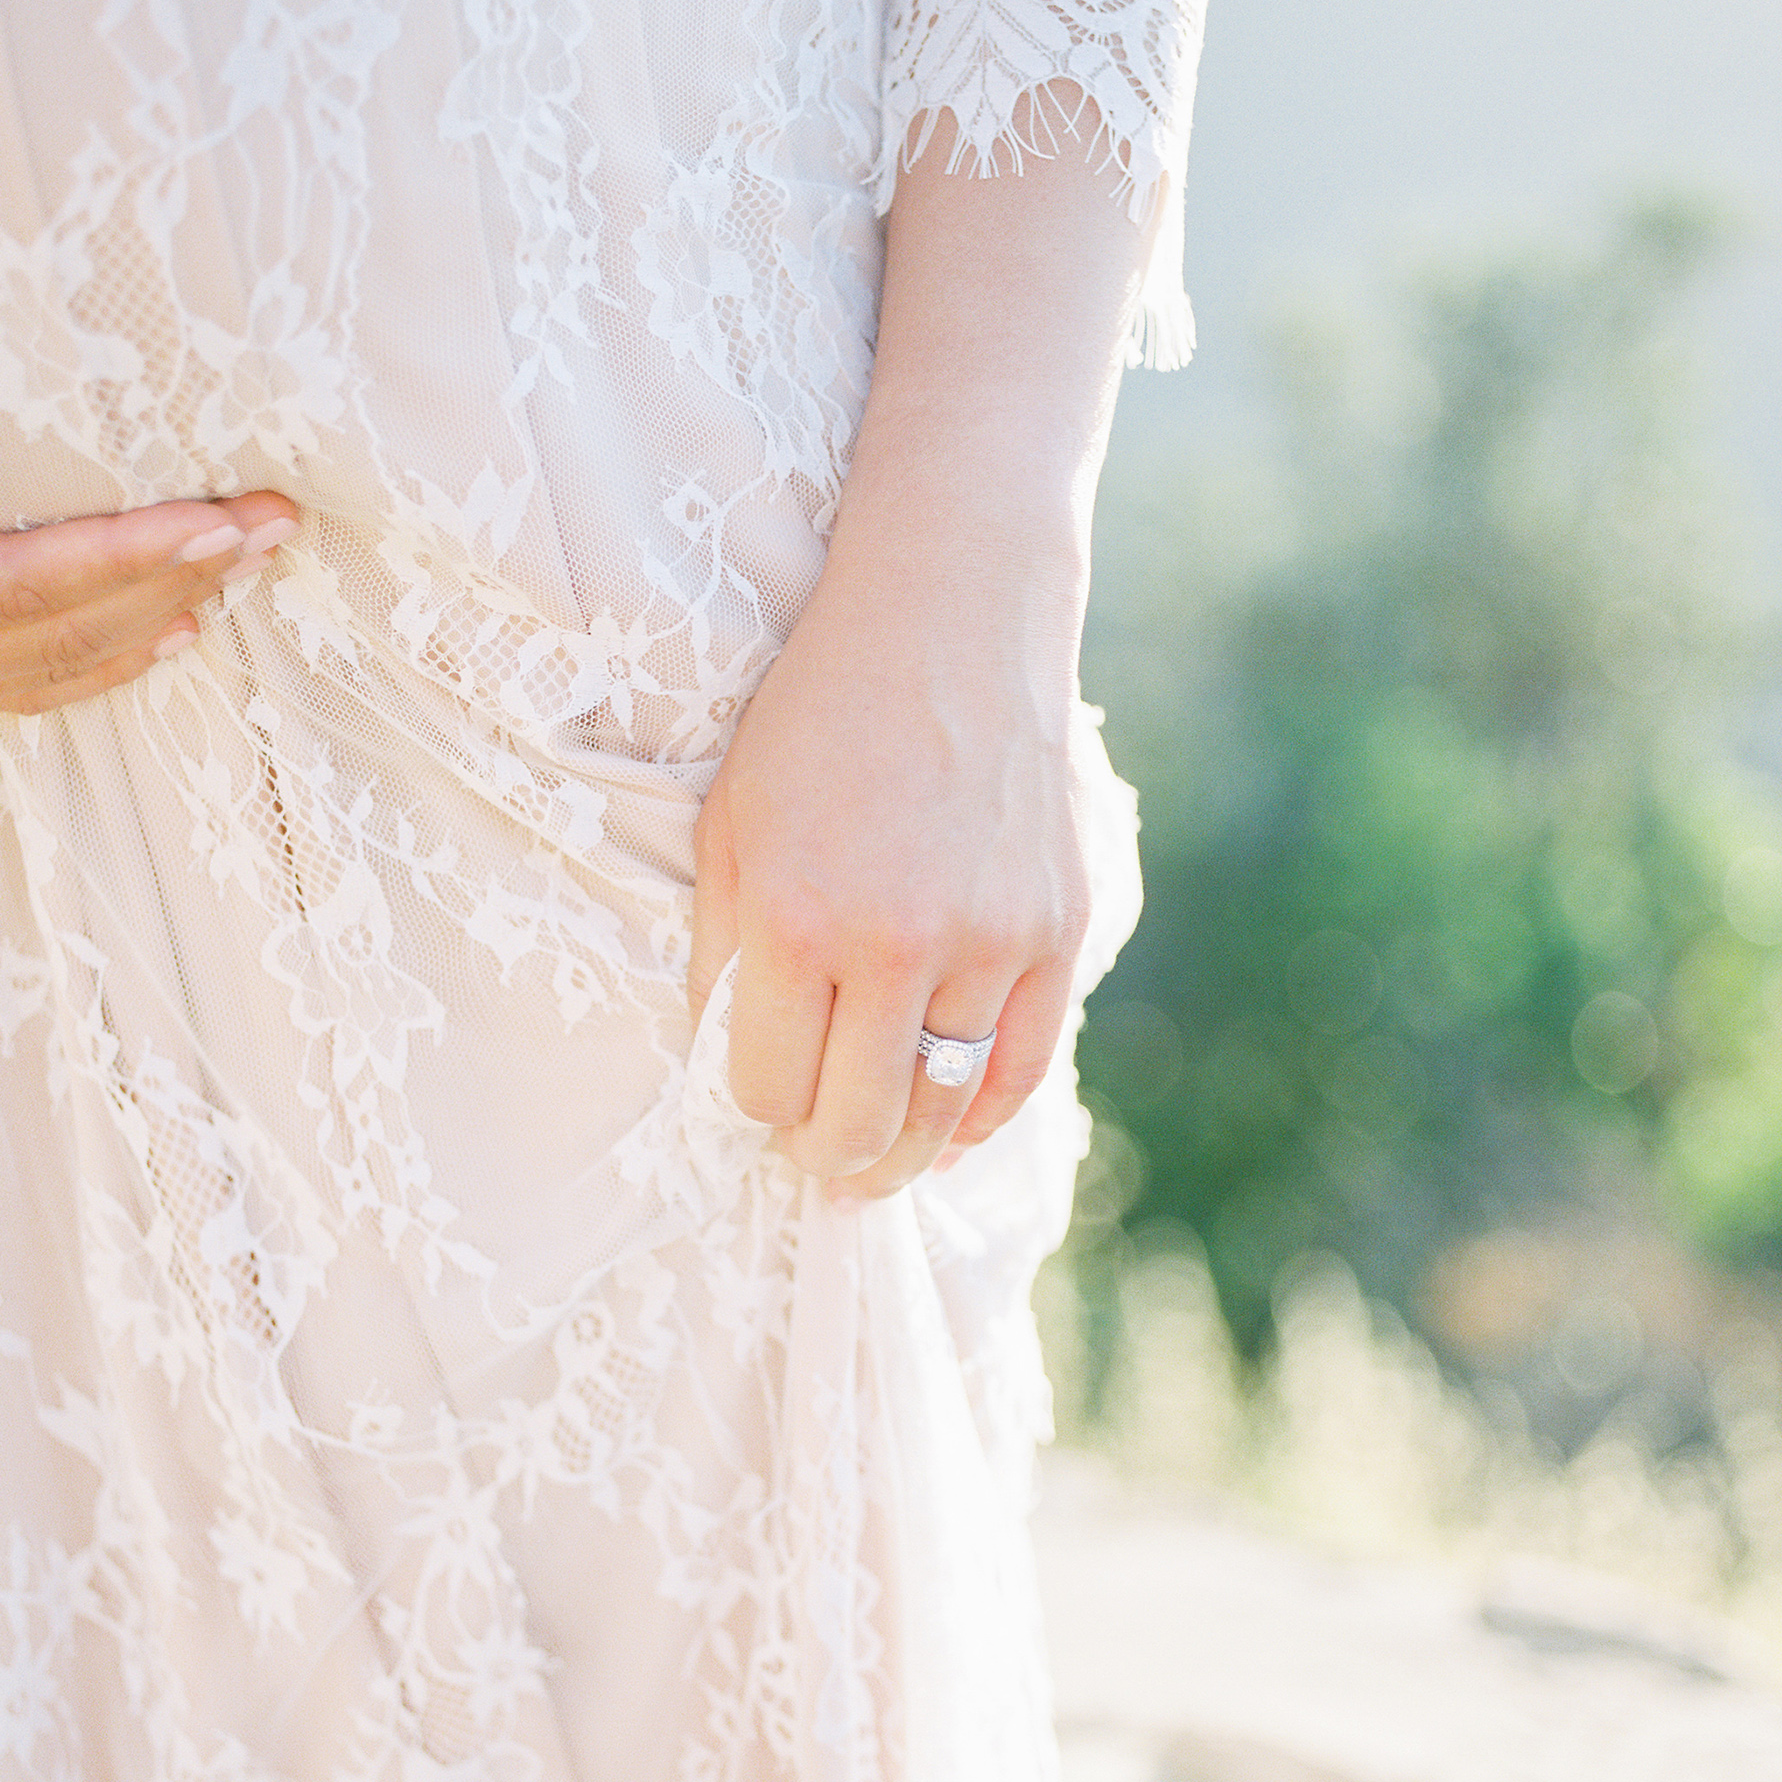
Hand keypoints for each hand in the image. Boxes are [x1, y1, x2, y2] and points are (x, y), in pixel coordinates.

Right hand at [0, 436, 296, 713]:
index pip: (23, 583)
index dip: (127, 555)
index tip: (219, 521)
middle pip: (68, 626)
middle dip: (181, 574)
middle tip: (272, 521)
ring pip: (63, 662)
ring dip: (165, 610)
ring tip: (248, 560)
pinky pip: (31, 688)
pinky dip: (115, 660)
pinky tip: (177, 634)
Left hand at [687, 485, 1090, 1204]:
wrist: (950, 615)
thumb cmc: (818, 716)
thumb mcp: (730, 822)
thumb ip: (724, 949)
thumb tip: (732, 1065)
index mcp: (797, 917)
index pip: (766, 1088)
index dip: (754, 1110)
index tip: (757, 1102)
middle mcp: (896, 943)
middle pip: (857, 1123)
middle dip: (824, 1158)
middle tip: (814, 1161)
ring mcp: (989, 941)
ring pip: (943, 1111)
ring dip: (901, 1155)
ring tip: (873, 1166)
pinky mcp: (1057, 931)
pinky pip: (1022, 1069)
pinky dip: (982, 1119)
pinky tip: (948, 1131)